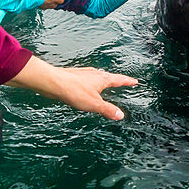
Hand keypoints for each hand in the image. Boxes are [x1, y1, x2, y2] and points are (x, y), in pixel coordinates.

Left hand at [5, 56, 136, 119]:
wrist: (53, 82)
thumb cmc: (74, 91)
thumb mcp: (94, 104)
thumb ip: (108, 110)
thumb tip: (121, 115)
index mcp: (102, 79)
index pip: (119, 79)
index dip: (128, 81)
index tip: (135, 81)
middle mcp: (94, 74)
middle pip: (109, 76)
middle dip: (116, 79)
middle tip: (123, 81)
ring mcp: (84, 74)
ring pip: (97, 76)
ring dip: (103, 80)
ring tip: (105, 83)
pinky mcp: (74, 76)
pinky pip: (87, 78)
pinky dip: (92, 82)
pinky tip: (87, 85)